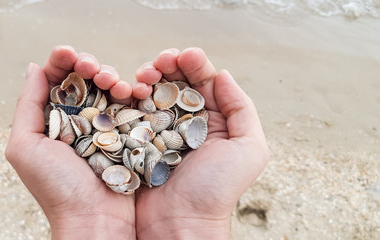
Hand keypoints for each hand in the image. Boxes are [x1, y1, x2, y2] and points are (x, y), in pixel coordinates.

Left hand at [5, 46, 135, 238]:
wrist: (95, 219)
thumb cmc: (56, 188)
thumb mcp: (25, 146)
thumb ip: (27, 105)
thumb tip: (34, 68)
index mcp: (49, 120)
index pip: (54, 80)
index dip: (62, 62)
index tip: (69, 54)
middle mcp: (76, 120)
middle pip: (83, 79)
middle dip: (88, 65)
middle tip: (92, 68)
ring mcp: (102, 126)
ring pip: (107, 88)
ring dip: (110, 76)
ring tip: (113, 82)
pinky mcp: (125, 134)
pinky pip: (128, 105)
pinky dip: (130, 92)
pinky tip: (130, 90)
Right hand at [133, 48, 268, 238]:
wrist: (178, 225)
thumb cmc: (215, 192)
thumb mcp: (249, 150)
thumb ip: (242, 109)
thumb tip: (223, 75)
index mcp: (212, 122)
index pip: (203, 82)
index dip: (194, 64)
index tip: (185, 55)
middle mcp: (186, 123)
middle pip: (175, 82)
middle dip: (168, 65)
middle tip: (160, 61)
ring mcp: (158, 130)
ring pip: (152, 92)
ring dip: (148, 76)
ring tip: (145, 75)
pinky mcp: (135, 139)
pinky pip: (132, 110)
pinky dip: (130, 95)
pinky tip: (132, 91)